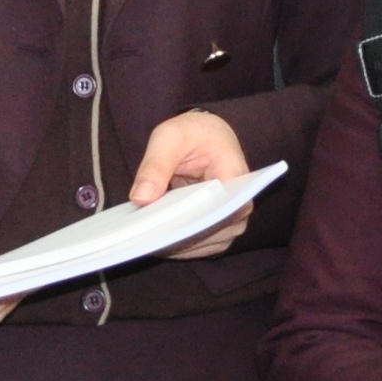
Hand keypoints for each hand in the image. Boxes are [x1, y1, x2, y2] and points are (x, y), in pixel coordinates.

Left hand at [128, 109, 257, 257]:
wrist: (205, 137)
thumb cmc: (193, 133)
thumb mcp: (170, 136)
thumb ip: (155, 164)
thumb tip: (141, 198)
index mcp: (236, 177)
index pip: (223, 211)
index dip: (195, 224)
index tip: (166, 230)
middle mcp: (239, 206)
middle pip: (211, 233)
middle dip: (178, 237)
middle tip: (145, 240)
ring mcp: (229, 222)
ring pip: (203, 244)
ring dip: (175, 244)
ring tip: (145, 243)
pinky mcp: (215, 232)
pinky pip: (197, 247)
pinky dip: (175, 246)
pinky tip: (153, 243)